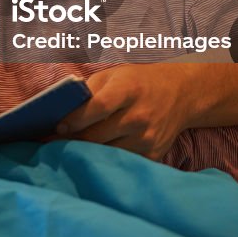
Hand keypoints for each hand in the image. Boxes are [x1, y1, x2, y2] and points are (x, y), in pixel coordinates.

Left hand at [55, 64, 197, 159]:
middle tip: (56, 142)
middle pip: (99, 135)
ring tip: (72, 148)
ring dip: (88, 152)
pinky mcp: (153, 154)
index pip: (99, 107)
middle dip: (75, 139)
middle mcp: (140, 115)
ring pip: (107, 152)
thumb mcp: (113, 75)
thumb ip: (88, 90)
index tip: (59, 126)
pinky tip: (95, 154)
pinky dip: (106, 159)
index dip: (76, 119)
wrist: (180, 94)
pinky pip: (121, 161)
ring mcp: (148, 138)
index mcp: (128, 90)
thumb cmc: (138, 82)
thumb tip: (61, 110)